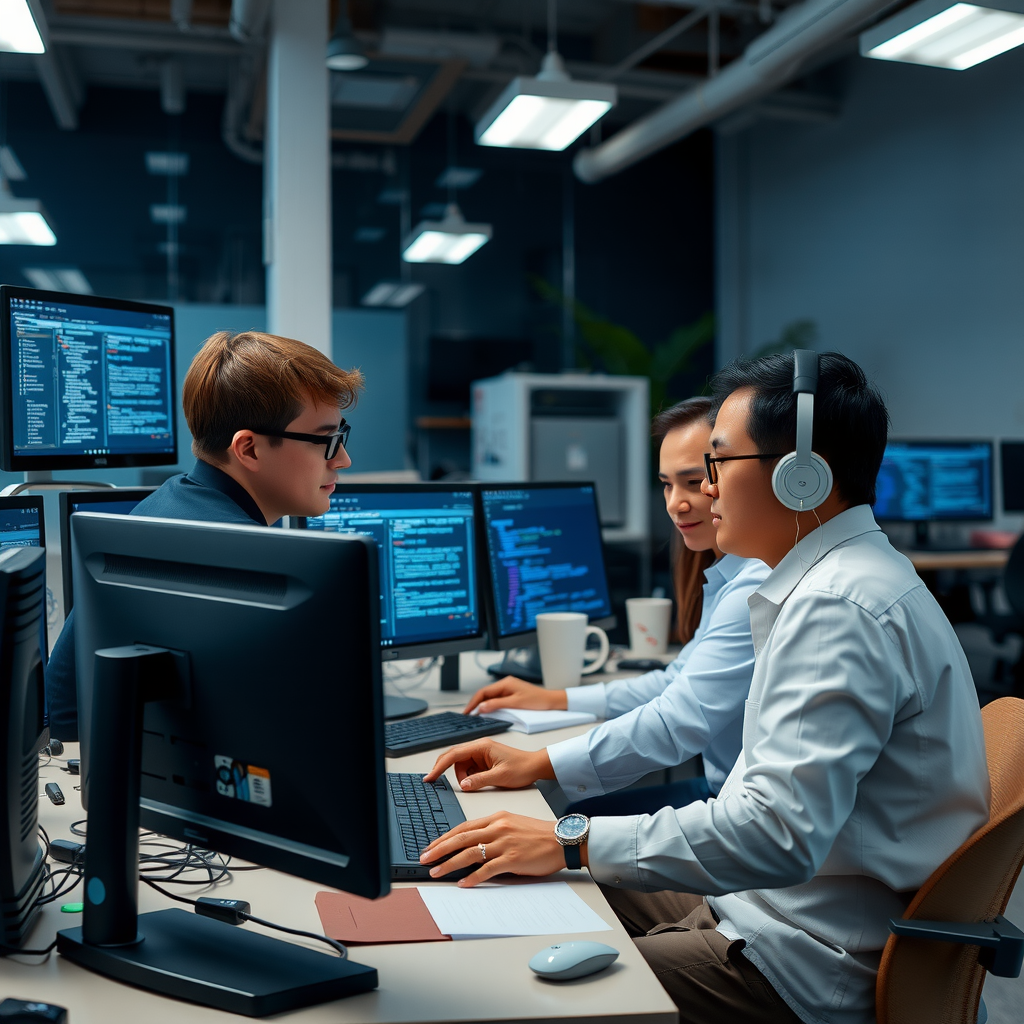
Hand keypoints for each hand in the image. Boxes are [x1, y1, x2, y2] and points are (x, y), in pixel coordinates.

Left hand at [420, 811, 570, 885]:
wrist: (562, 839)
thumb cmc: (538, 834)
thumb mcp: (512, 824)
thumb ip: (492, 831)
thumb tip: (472, 845)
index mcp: (496, 818)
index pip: (463, 827)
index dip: (444, 837)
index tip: (431, 846)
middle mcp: (497, 828)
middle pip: (461, 838)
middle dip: (439, 849)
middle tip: (424, 858)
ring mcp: (504, 843)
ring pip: (470, 853)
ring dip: (450, 864)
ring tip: (437, 871)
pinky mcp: (512, 859)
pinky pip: (487, 869)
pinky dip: (473, 877)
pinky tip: (463, 883)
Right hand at [423, 739, 554, 790]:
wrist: (535, 767)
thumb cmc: (522, 767)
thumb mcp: (500, 777)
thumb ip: (479, 780)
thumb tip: (463, 785)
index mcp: (482, 746)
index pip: (454, 754)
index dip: (439, 766)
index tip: (430, 776)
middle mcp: (479, 747)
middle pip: (454, 757)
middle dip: (446, 770)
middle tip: (435, 782)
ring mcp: (481, 754)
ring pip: (461, 765)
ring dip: (462, 776)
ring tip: (476, 784)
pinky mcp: (484, 761)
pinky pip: (469, 769)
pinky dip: (468, 777)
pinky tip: (477, 782)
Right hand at [463, 676, 567, 714]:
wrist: (551, 701)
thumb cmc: (537, 700)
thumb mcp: (515, 704)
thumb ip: (497, 705)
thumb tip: (481, 707)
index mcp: (505, 683)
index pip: (483, 692)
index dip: (473, 702)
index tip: (467, 712)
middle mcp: (505, 684)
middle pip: (485, 694)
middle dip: (475, 704)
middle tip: (468, 715)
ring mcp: (508, 689)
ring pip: (490, 697)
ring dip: (482, 705)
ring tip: (474, 715)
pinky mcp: (511, 695)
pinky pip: (496, 700)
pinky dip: (490, 706)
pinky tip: (487, 713)